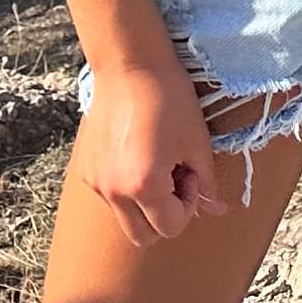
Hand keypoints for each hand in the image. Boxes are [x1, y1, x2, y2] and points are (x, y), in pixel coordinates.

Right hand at [77, 53, 225, 244]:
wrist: (130, 66)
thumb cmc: (171, 100)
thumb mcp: (197, 143)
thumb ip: (206, 183)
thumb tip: (216, 211)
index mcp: (143, 187)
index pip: (170, 228)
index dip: (188, 205)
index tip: (190, 173)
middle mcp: (112, 192)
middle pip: (142, 236)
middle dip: (164, 216)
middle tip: (176, 177)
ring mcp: (94, 182)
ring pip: (124, 216)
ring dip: (145, 202)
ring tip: (157, 161)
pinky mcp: (85, 170)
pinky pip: (109, 195)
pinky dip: (126, 187)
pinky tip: (137, 152)